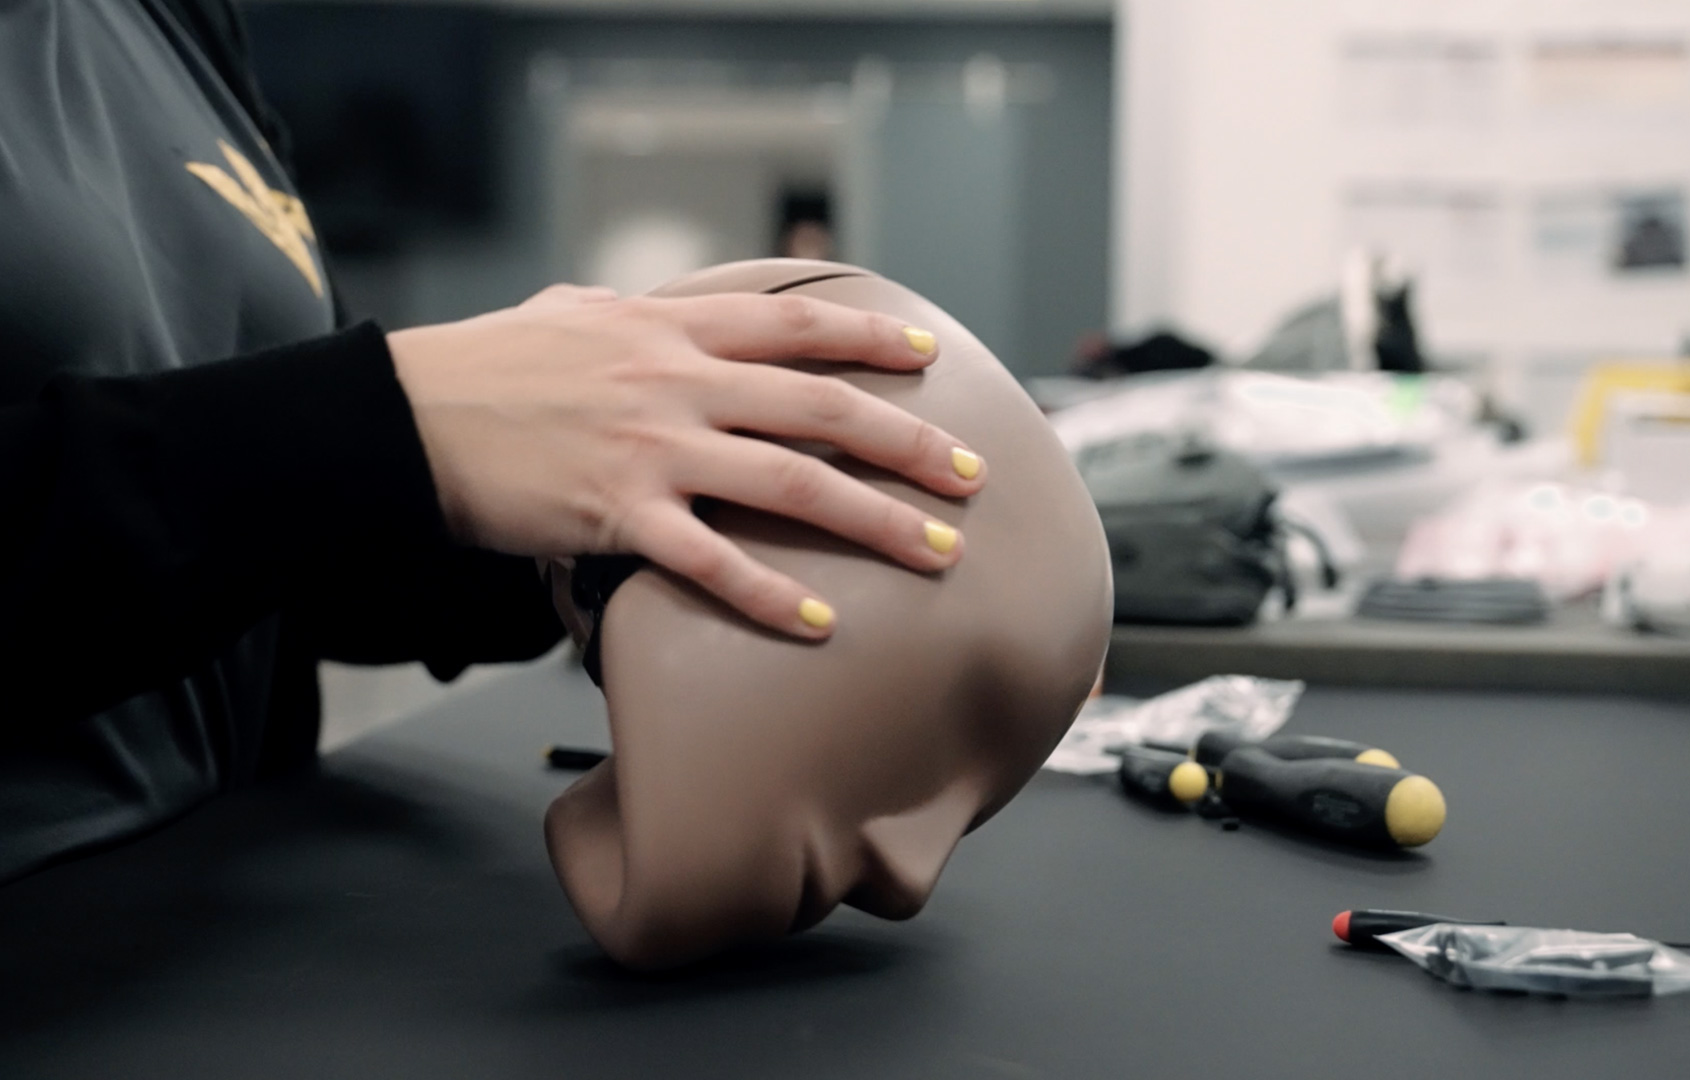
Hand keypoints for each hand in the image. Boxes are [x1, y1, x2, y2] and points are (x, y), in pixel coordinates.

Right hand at [387, 284, 986, 638]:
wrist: (403, 415)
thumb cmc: (484, 366)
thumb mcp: (571, 315)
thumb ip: (634, 316)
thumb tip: (659, 309)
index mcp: (671, 329)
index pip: (796, 326)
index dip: (871, 336)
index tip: (927, 352)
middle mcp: (678, 382)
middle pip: (822, 409)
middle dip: (910, 442)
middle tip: (971, 473)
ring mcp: (654, 449)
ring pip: (792, 484)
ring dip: (876, 519)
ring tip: (937, 551)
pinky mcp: (618, 516)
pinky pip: (712, 562)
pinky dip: (771, 594)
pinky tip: (822, 621)